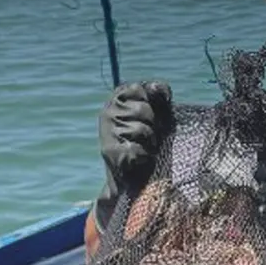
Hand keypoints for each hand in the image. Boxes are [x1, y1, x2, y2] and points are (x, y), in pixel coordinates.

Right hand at [98, 81, 174, 197]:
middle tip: (149, 136)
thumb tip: (158, 88)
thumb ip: (158, 95)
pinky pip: (137, 149)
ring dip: (150, 142)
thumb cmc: (151, 140)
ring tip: (144, 147)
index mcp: (118, 99)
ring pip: (141, 129)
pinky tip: (139, 159)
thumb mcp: (158, 112)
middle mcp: (108, 113)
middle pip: (143, 109)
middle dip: (153, 124)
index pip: (138, 88)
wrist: (136, 176)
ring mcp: (107, 132)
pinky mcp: (110, 152)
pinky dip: (144, 156)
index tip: (151, 115)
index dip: (151, 102)